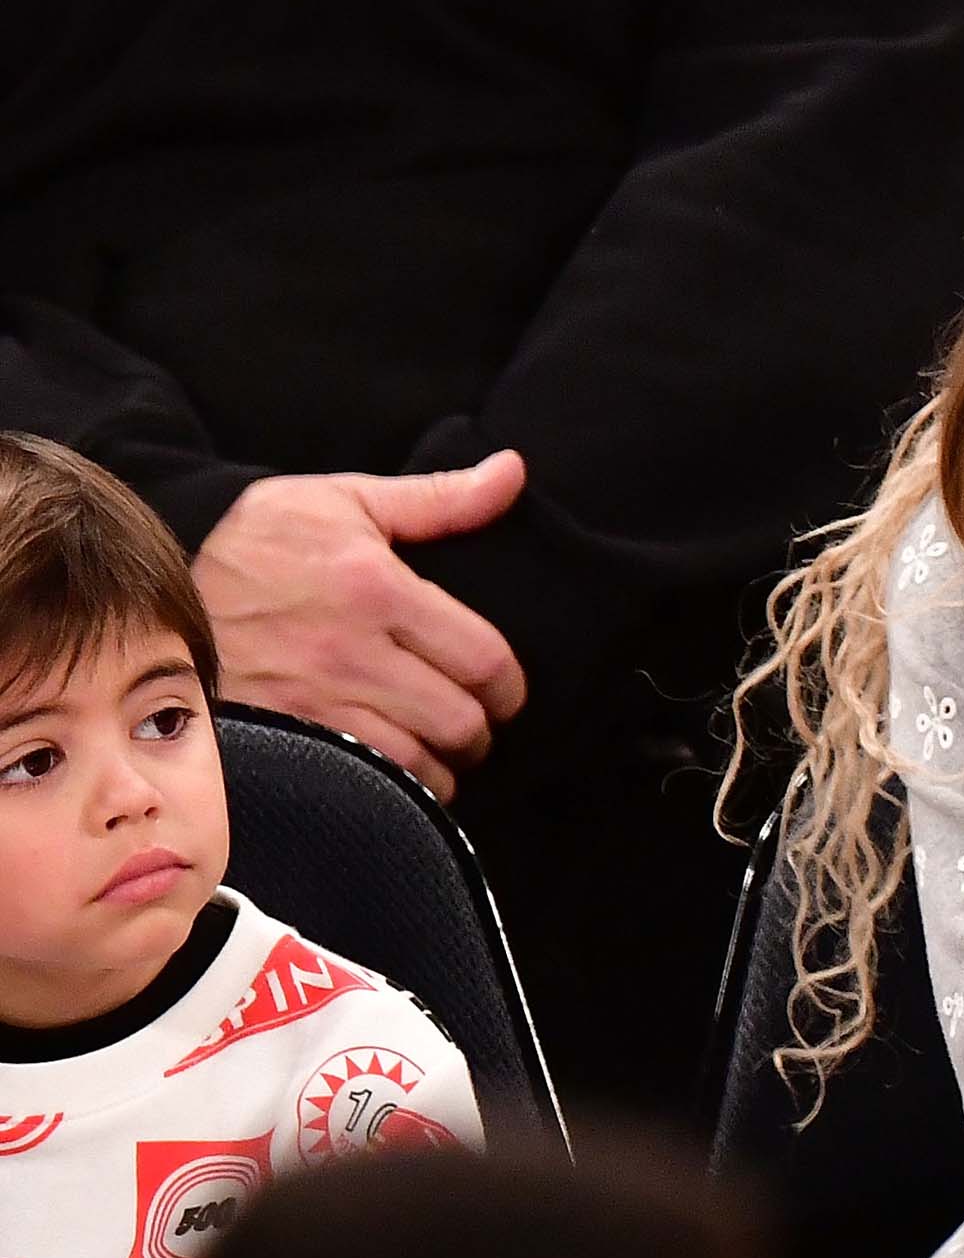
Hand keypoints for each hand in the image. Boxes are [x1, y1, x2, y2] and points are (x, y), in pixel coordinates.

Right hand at [194, 455, 531, 800]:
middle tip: (468, 722)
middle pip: (462, 723)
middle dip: (480, 731)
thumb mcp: (340, 503)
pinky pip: (374, 783)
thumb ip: (436, 499)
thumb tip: (511, 472)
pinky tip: (394, 764)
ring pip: (424, 764)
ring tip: (434, 745)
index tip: (502, 693)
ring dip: (443, 764)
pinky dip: (399, 785)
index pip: (486, 661)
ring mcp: (316, 702)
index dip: (509, 688)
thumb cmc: (261, 548)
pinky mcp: (290, 741)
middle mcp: (349, 652)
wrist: (157, 595)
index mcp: (375, 588)